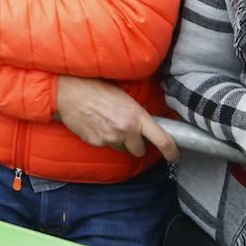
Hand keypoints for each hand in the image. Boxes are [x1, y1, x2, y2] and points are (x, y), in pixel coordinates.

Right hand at [55, 75, 178, 161]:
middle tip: (128, 132)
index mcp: (137, 117)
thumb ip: (138, 115)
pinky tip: (96, 124)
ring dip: (118, 141)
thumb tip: (148, 127)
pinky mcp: (96, 142)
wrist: (71, 92)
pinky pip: (105, 145)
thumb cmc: (98, 89)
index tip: (174, 156)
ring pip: (121, 148)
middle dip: (136, 145)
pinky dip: (103, 138)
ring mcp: (110, 138)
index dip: (171, 152)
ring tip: (107, 123)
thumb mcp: (125, 98)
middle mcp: (126, 130)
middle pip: (139, 151)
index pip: (162, 140)